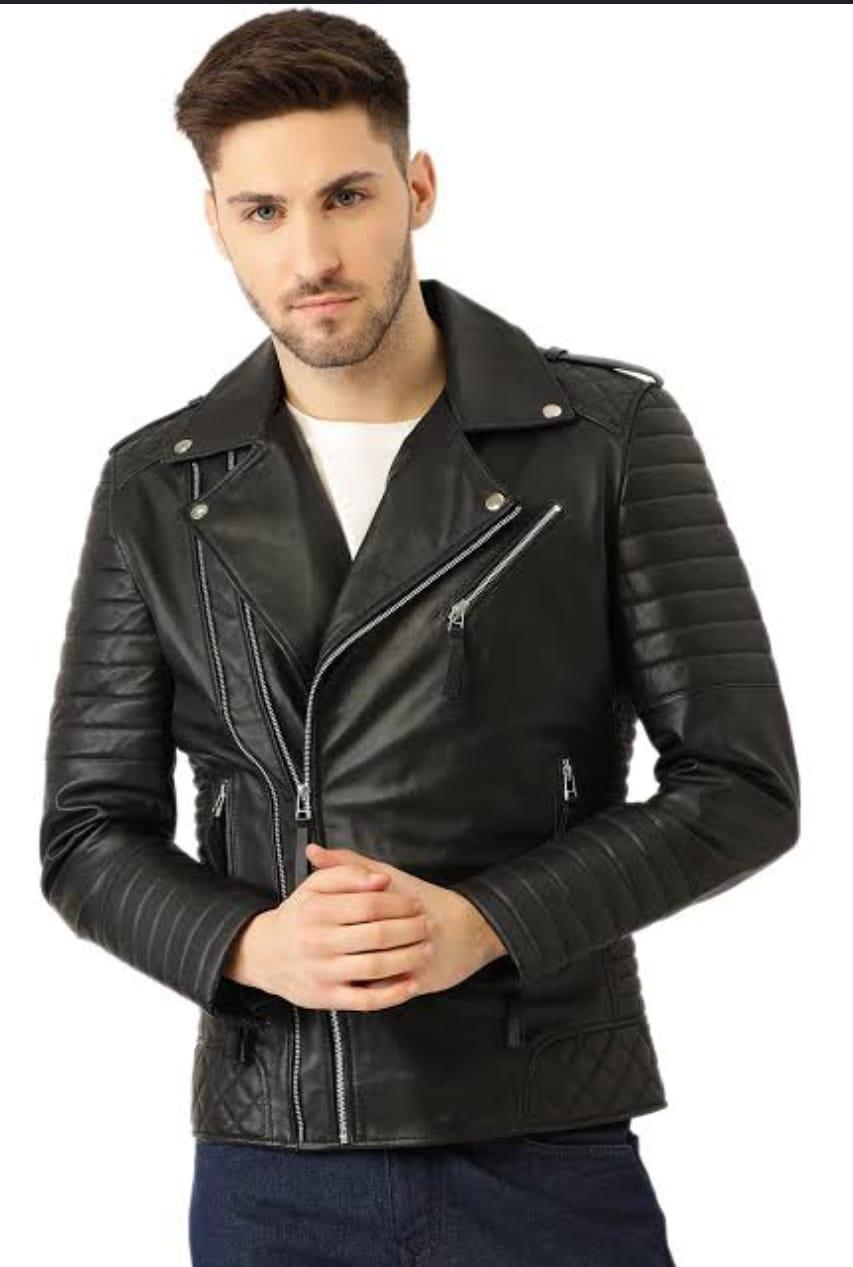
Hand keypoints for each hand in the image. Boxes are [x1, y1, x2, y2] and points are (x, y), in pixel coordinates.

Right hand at [225, 857, 423, 1011]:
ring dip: (409, 957)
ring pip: (376, 967)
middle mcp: (318, 942)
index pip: (369, 904)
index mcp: (316, 911)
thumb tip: (381, 879)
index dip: (398, 903)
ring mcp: (323, 972)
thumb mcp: (314, 886)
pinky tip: (411, 983)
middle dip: (410, 929)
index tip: (415, 902)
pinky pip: (366, 1000)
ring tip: (426, 947)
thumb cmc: (299, 916)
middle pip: (378, 935)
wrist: (266, 955)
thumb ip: (346, 872)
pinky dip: (393, 994)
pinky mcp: (327, 998)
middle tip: (427, 924)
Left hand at [305, 842, 507, 999]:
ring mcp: (415, 956)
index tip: (311, 922)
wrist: (471, 926)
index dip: (326, 919)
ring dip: (351, 971)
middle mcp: (406, 928)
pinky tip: (357, 984)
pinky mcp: (422, 981)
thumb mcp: (387, 875)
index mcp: (392, 898)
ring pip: (372, 970)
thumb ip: (348, 864)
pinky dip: (369, 988)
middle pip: (362, 942)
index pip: (352, 909)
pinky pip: (387, 991)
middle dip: (337, 948)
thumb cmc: (423, 898)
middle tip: (317, 949)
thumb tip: (313, 852)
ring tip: (333, 968)